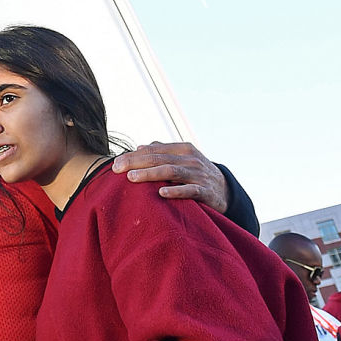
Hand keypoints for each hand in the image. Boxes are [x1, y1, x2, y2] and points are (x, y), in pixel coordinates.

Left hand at [112, 142, 228, 211]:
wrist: (225, 190)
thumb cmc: (196, 173)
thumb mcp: (182, 159)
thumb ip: (162, 152)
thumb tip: (139, 147)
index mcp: (183, 149)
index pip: (154, 150)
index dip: (134, 156)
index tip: (115, 163)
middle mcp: (191, 159)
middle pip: (159, 159)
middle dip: (136, 163)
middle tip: (116, 169)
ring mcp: (199, 174)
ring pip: (171, 172)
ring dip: (150, 174)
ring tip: (132, 178)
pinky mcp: (206, 191)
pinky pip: (190, 190)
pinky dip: (175, 191)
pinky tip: (161, 193)